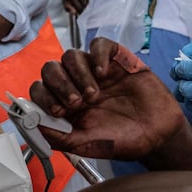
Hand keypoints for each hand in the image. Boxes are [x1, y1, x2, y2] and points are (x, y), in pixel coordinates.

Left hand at [29, 38, 186, 159]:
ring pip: (70, 56)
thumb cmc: (124, 141)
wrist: (159, 135)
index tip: (57, 112)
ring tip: (94, 95)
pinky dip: (97, 55)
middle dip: (58, 85)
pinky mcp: (116, 59)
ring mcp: (95, 71)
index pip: (40, 90)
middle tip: (76, 103)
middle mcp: (76, 85)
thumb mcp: (87, 146)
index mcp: (65, 106)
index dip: (42, 97)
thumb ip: (60, 138)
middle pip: (50, 69)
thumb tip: (33, 127)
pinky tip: (104, 74)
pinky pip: (99, 45)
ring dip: (77, 74)